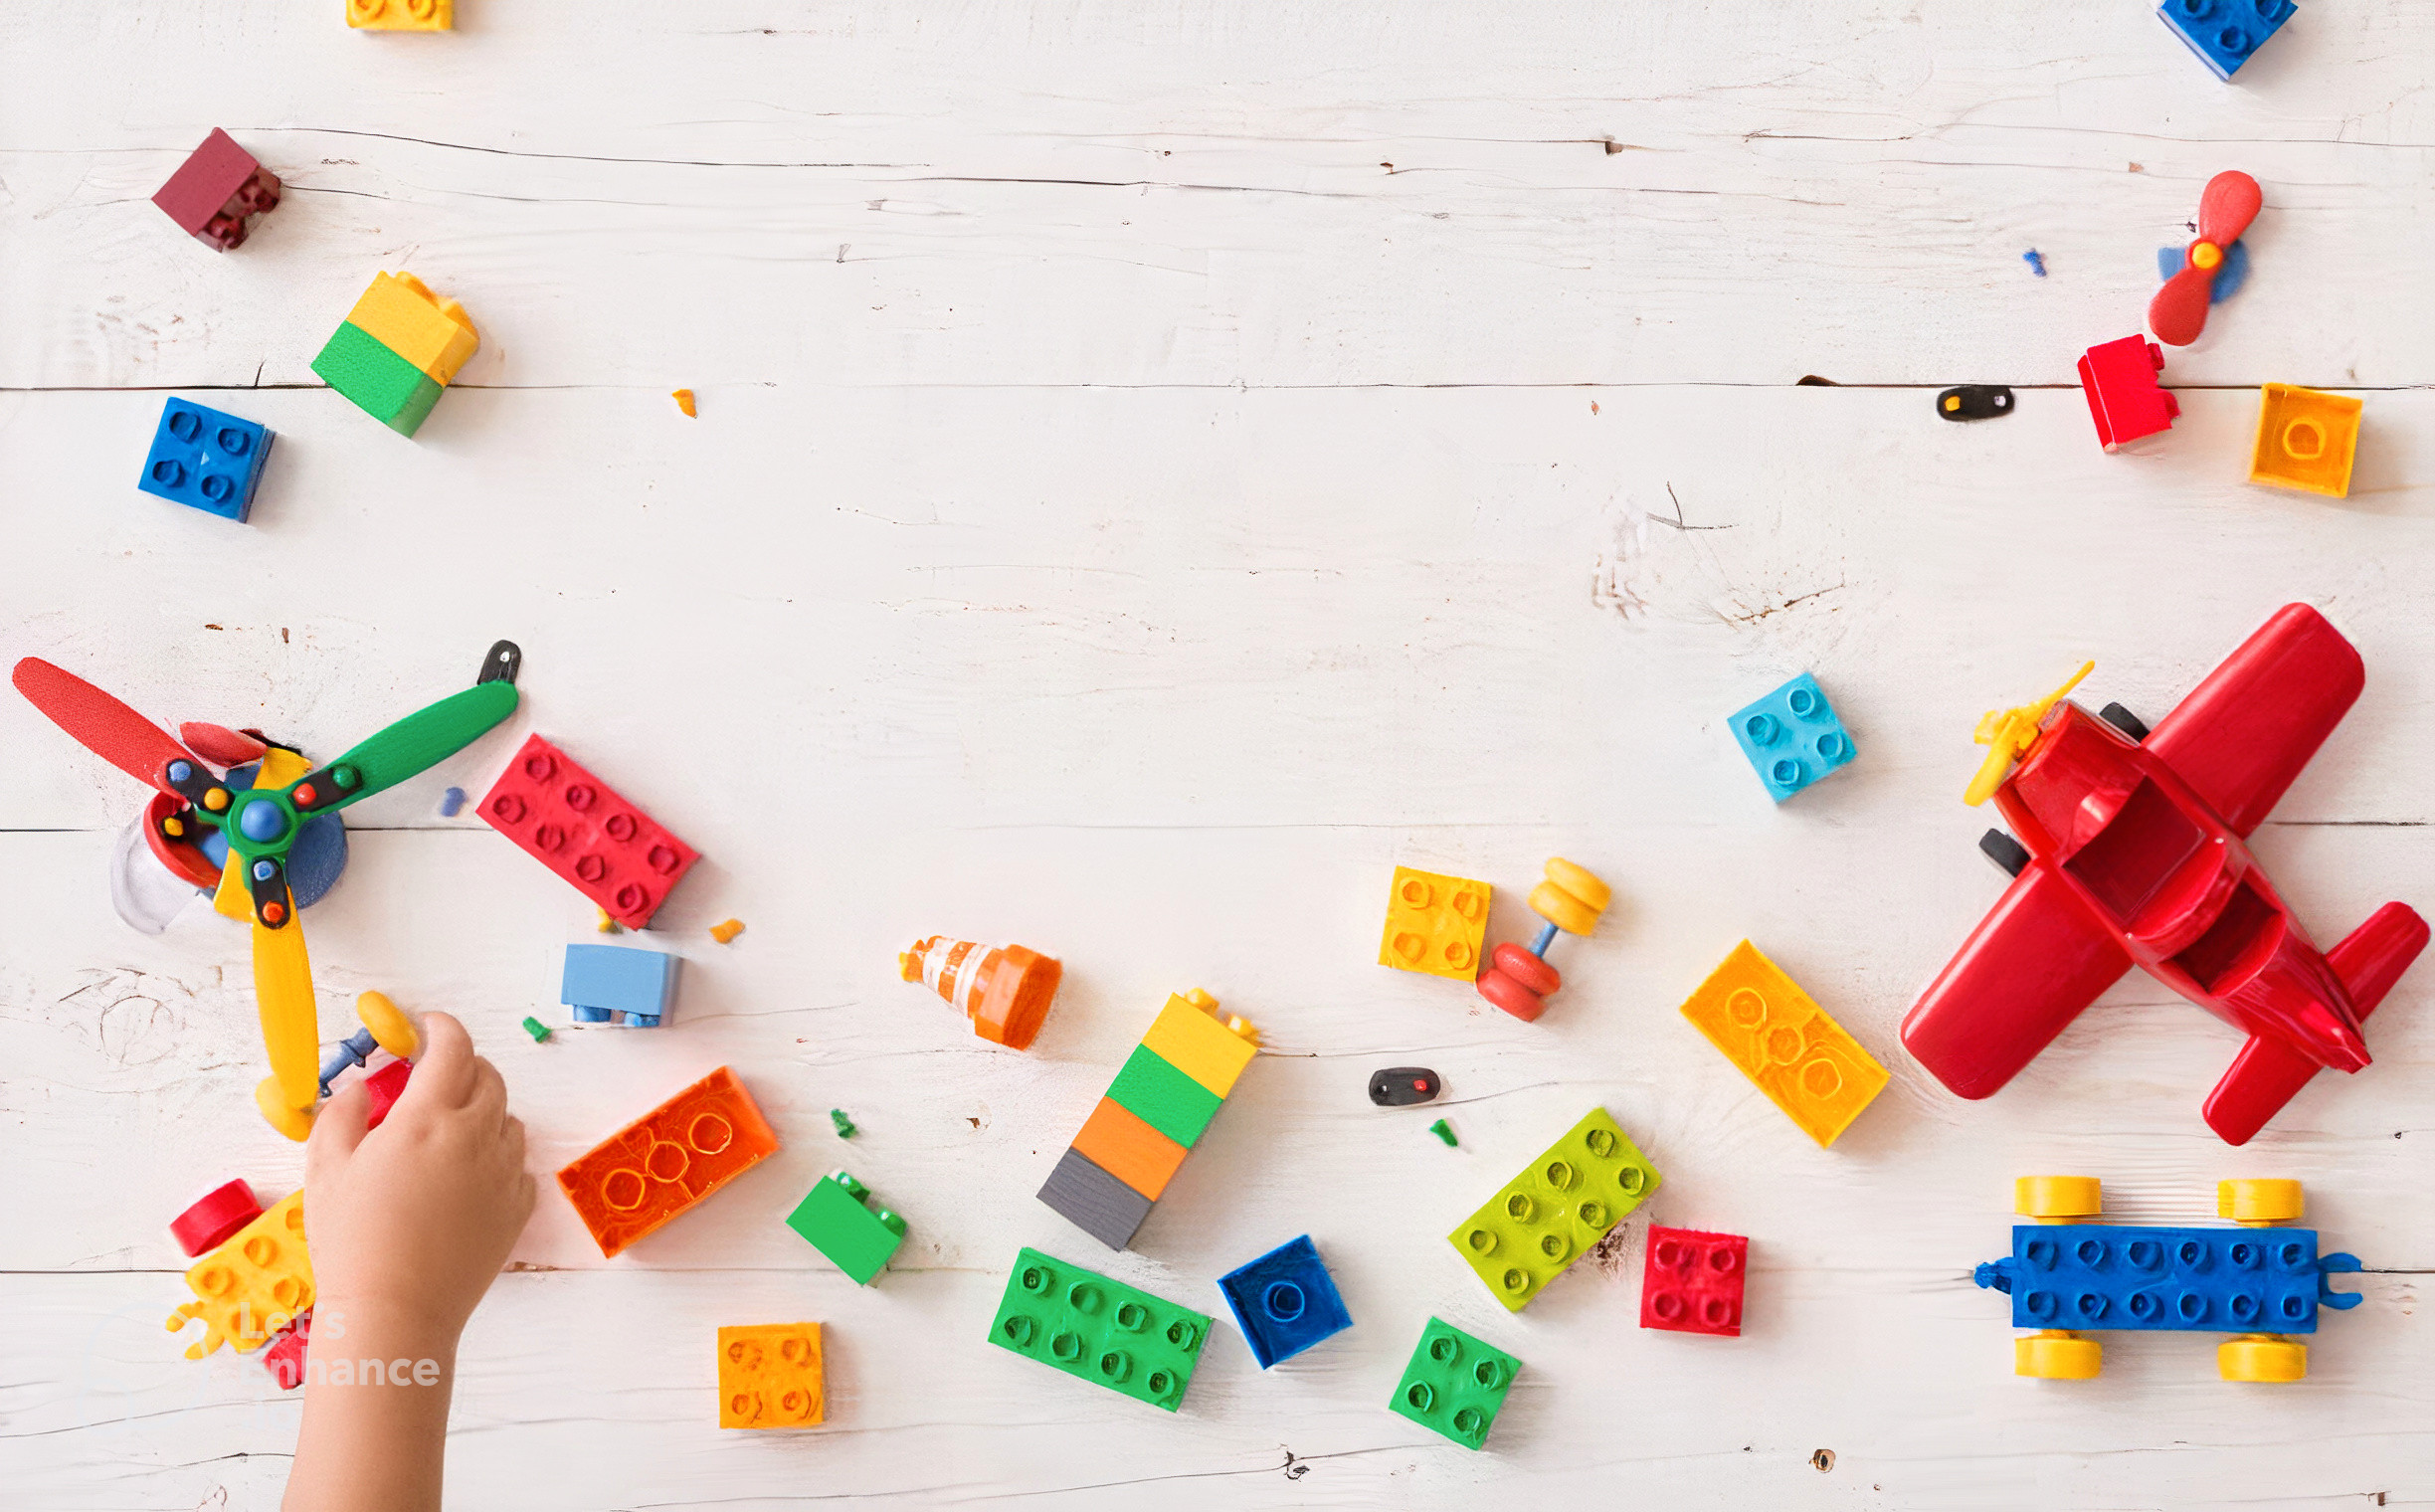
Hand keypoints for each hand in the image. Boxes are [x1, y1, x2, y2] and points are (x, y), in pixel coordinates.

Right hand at [304, 1010, 536, 1341]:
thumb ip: (343, 1114)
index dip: (443, 1027)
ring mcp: (503, 1172)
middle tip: (438, 1076)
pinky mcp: (517, 1208)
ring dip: (483, 1111)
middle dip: (465, 1066)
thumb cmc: (352, 1241)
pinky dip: (498, 1157)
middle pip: (488, 1077)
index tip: (430, 1026)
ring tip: (448, 1131)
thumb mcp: (326, 1168)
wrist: (394, 1311)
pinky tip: (468, 1175)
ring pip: (507, 1119)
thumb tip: (361, 1089)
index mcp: (427, 1118)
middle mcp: (475, 1136)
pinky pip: (518, 1164)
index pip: (453, 1048)